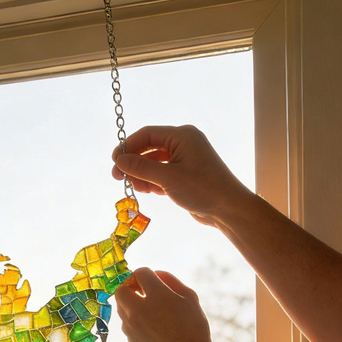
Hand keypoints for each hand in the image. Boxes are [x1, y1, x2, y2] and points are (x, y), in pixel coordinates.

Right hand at [111, 125, 249, 226]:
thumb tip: (119, 161)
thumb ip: (141, 168)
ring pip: (154, 162)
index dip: (128, 146)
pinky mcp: (184, 174)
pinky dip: (151, 181)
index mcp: (182, 136)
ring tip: (133, 187)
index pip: (148, 134)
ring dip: (141, 174)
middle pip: (149, 148)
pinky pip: (161, 173)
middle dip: (133, 162)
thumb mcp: (167, 177)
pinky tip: (145, 190)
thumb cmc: (201, 188)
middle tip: (117, 177)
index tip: (114, 162)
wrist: (227, 207)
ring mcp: (184, 159)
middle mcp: (183, 143)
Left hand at [114, 268, 218, 341]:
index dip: (145, 273)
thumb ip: (171, 281)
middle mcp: (139, 308)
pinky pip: (125, 322)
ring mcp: (131, 324)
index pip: (140, 273)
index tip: (151, 279)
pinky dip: (132, 318)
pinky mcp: (130, 338)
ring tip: (146, 307)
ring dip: (129, 302)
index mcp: (156, 295)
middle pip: (121, 289)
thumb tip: (156, 274)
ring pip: (120, 306)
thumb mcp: (189, 297)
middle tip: (141, 290)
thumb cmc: (193, 326)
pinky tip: (148, 324)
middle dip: (129, 286)